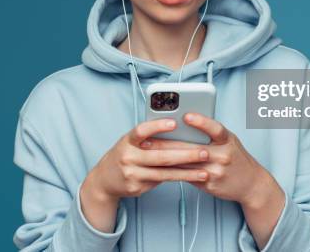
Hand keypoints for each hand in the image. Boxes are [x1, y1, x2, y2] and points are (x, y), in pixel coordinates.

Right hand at [79, 118, 209, 232]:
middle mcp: (128, 157)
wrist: (104, 180)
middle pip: (160, 156)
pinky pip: (162, 182)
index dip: (157, 126)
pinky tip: (192, 177)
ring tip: (205, 170)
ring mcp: (132, 174)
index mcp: (127, 140)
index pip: (141, 131)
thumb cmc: (125, 153)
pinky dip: (179, 178)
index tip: (174, 123)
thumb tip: (178, 130)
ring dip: (187, 172)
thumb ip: (149, 137)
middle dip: (185, 154)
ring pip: (164, 173)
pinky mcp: (137, 188)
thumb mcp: (131, 141)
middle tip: (204, 152)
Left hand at [141, 113, 283, 209]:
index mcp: (228, 141)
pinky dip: (173, 170)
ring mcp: (216, 172)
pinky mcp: (209, 185)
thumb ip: (211, 134)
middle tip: (148, 139)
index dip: (201, 122)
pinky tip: (158, 167)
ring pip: (186, 164)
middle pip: (192, 148)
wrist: (251, 184)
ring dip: (165, 158)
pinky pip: (188, 176)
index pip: (215, 128)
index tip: (186, 115)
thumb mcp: (229, 141)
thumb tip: (184, 124)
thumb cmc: (236, 157)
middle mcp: (223, 156)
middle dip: (167, 143)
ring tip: (148, 153)